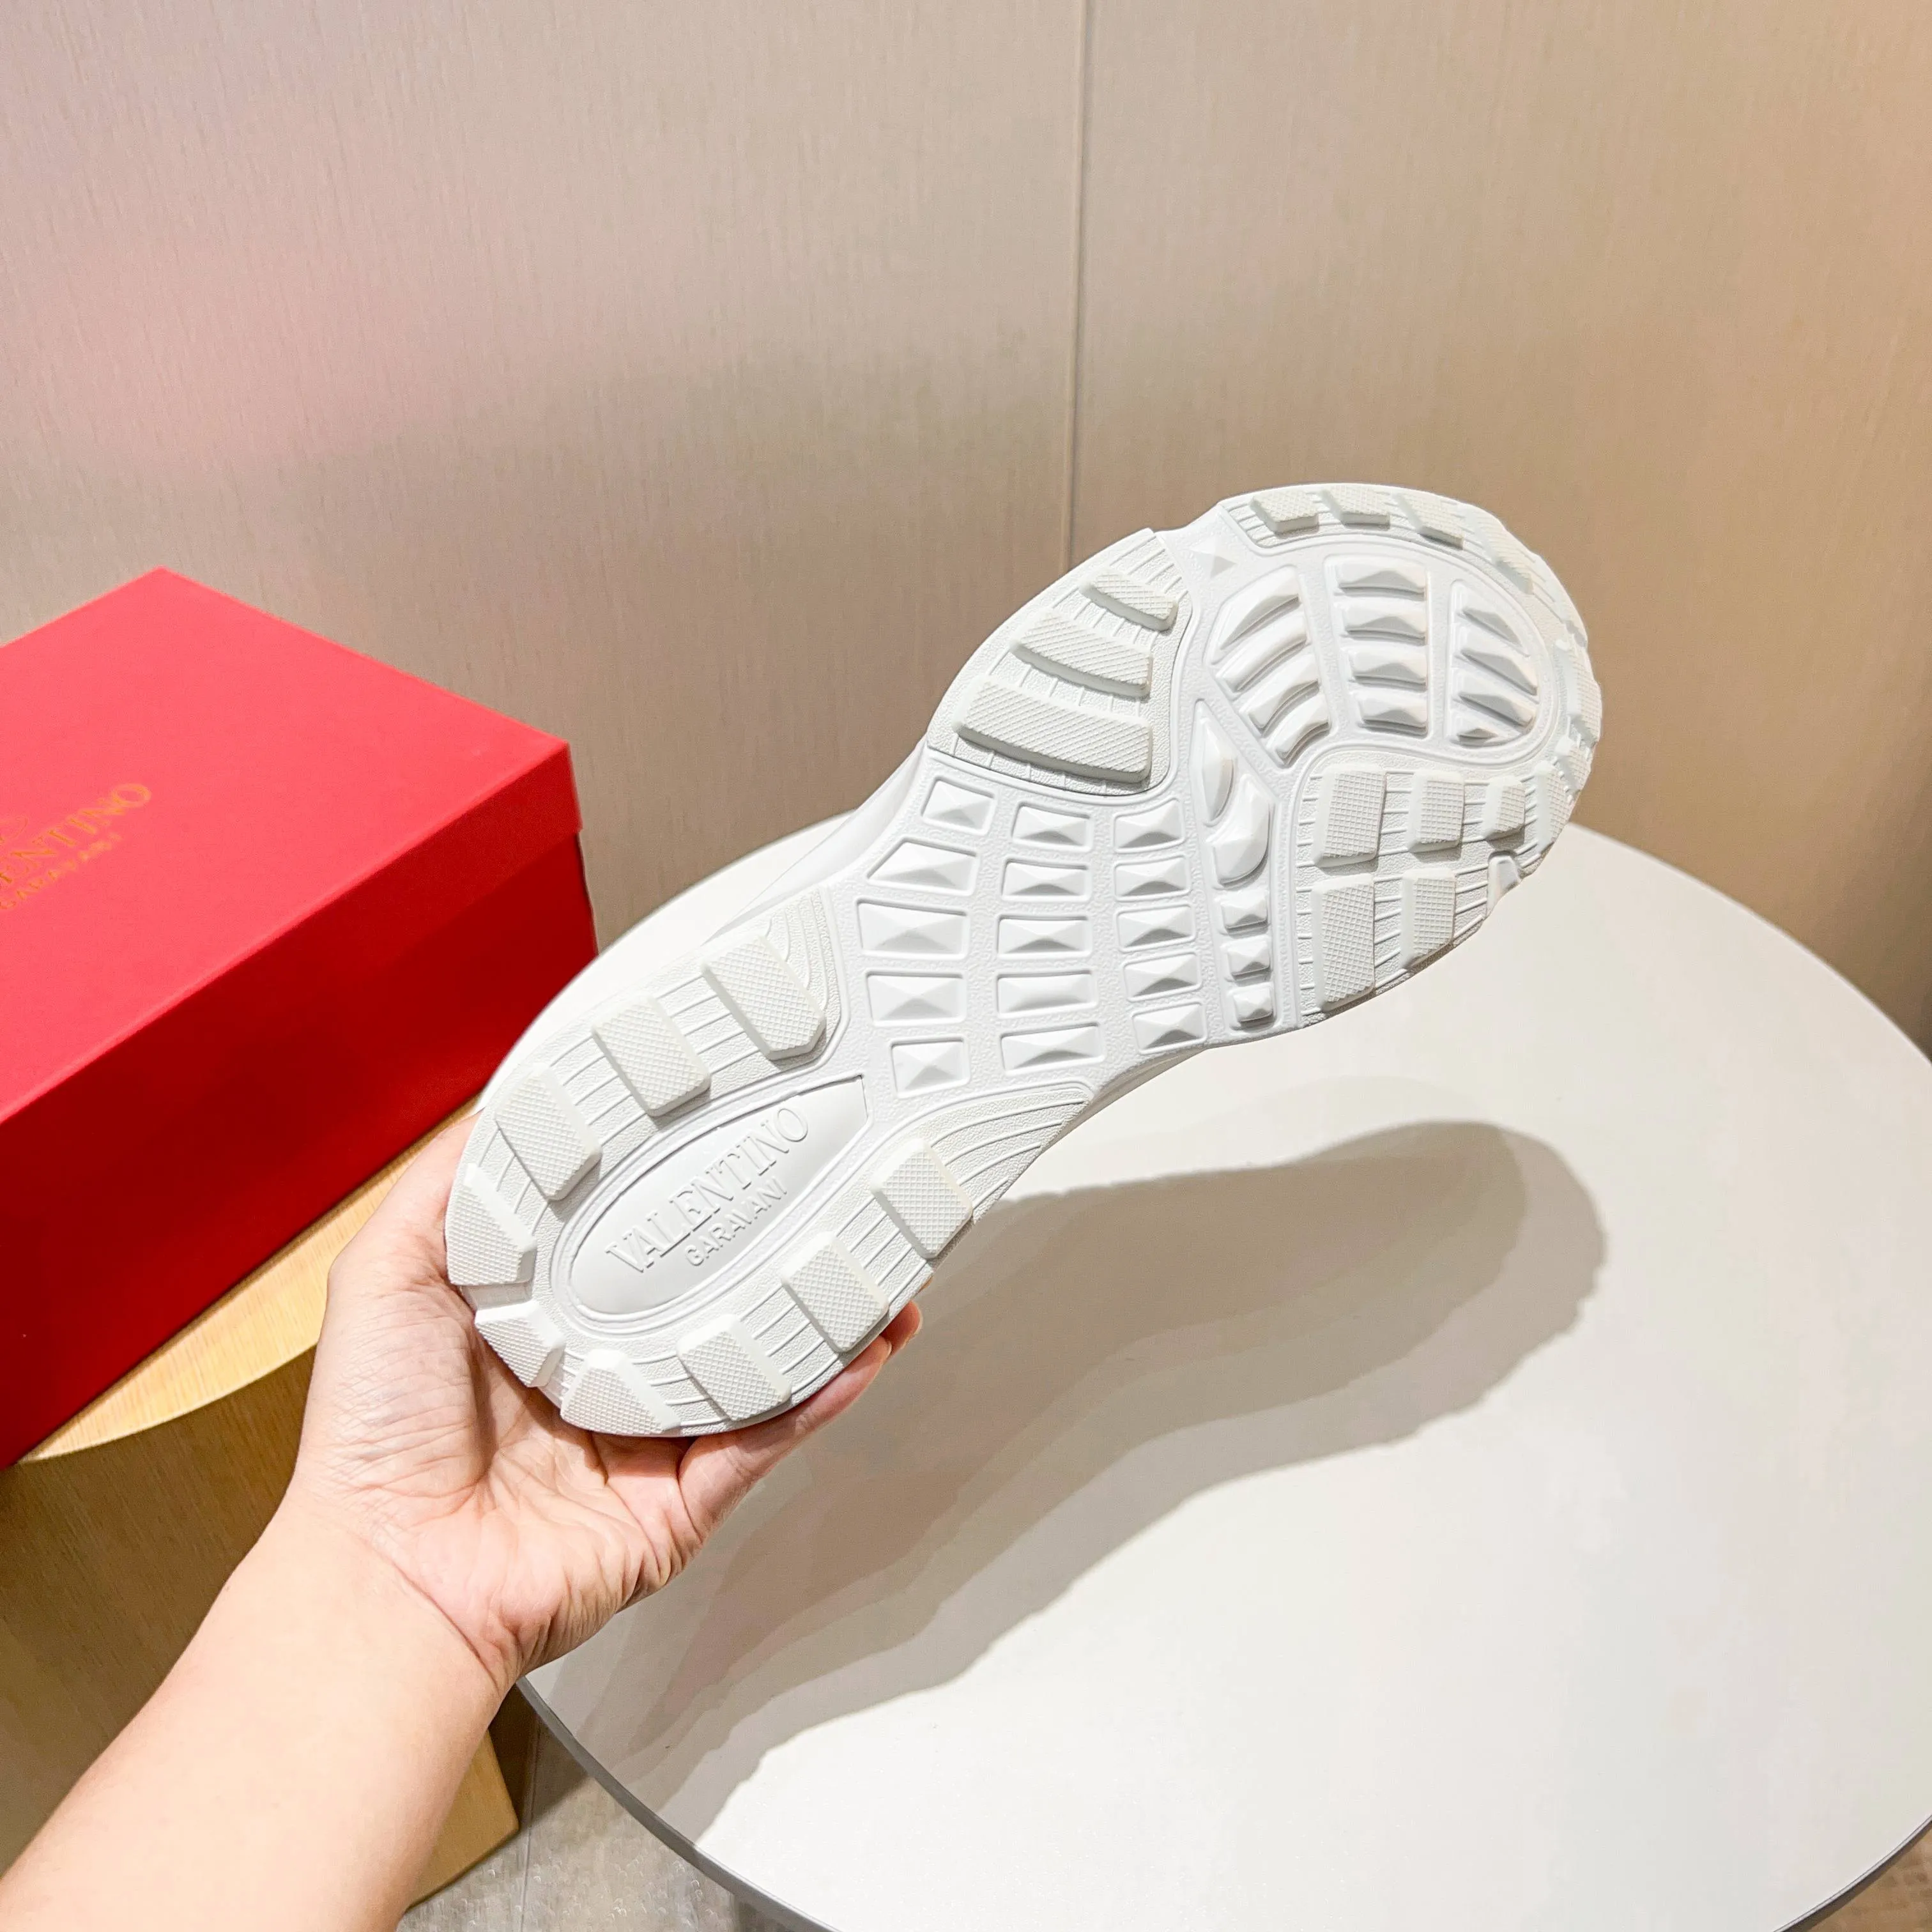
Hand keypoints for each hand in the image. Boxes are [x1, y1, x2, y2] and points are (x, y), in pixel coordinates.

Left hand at [286, 1118, 917, 1697]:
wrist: (392, 1574)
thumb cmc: (371, 1433)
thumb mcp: (388, 1270)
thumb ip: (451, 1186)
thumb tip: (512, 1101)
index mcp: (542, 1318)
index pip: (630, 1235)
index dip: (681, 1183)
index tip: (728, 1126)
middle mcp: (603, 1374)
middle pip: (709, 1295)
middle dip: (772, 1245)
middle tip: (829, 1184)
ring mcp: (649, 1440)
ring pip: (757, 1363)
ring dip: (821, 1317)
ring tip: (877, 1261)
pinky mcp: (683, 1502)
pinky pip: (765, 1440)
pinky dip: (819, 1397)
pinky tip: (863, 1348)